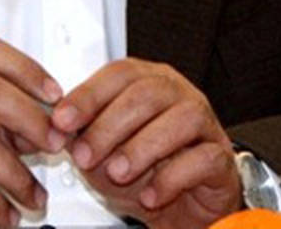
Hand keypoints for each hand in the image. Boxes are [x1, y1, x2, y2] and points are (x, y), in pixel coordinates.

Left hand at [51, 58, 240, 228]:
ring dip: (142, 147)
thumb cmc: (146, 171)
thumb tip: (60, 129)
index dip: (89, 94)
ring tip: (117, 173)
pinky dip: (172, 178)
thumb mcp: (105, 154)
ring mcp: (205, 124)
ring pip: (182, 118)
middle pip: (148, 92)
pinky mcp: (221, 158)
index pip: (120, 73)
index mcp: (149, 82)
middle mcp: (179, 95)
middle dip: (109, 125)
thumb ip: (85, 137)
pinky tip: (150, 195)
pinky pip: (203, 158)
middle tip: (85, 155)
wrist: (183, 207)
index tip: (62, 120)